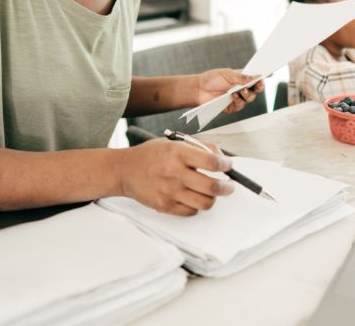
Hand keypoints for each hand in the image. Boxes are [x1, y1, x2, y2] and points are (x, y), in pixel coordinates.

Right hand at [118, 138, 233, 215]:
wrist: (124, 170)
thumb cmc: (150, 155)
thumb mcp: (173, 142)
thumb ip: (199, 147)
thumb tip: (221, 156)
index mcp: (177, 153)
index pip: (211, 162)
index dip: (226, 165)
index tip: (229, 166)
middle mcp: (174, 172)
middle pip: (212, 187)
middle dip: (227, 187)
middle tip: (229, 186)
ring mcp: (169, 191)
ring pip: (205, 203)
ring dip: (212, 198)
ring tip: (211, 193)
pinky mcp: (164, 206)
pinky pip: (191, 212)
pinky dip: (196, 206)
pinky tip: (193, 198)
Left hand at [195, 69, 264, 113]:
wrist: (198, 89)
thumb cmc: (212, 79)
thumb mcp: (227, 74)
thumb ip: (242, 77)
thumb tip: (256, 76)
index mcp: (241, 78)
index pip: (255, 78)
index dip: (263, 77)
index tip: (270, 74)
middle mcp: (241, 88)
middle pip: (256, 90)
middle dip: (259, 87)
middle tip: (259, 84)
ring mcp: (237, 98)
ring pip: (250, 98)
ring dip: (247, 94)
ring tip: (241, 90)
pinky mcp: (232, 107)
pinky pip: (240, 105)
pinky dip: (238, 101)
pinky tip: (233, 96)